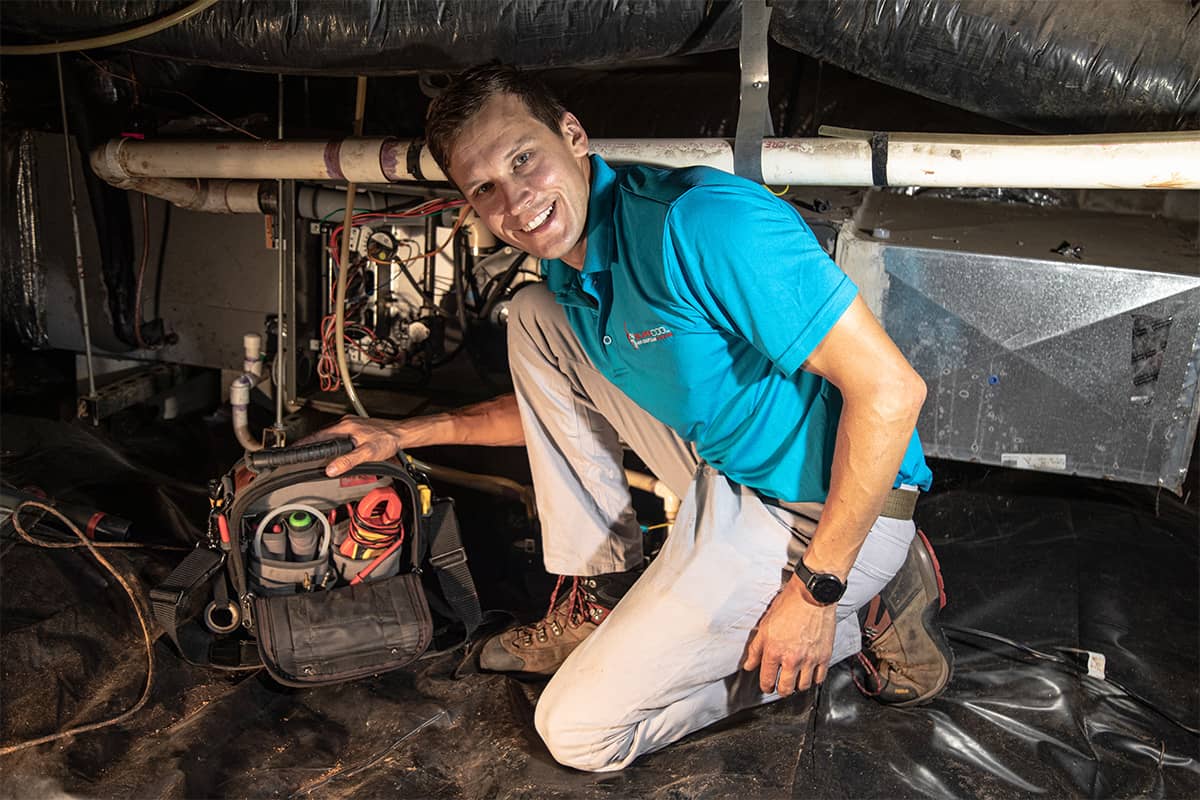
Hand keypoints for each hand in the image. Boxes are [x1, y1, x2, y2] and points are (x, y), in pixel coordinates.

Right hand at [298, 415, 404, 476]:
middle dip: (311, 444)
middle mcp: (346, 422)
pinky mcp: (356, 427)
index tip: (294, 449)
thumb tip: (331, 469)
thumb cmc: (387, 440)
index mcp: (345, 426)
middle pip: (322, 434)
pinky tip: (334, 448)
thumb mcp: (367, 453)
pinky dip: (332, 441)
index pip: (318, 436)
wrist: (401, 434)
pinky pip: (338, 434)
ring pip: (330, 434)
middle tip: (300, 454)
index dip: (305, 443)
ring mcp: (351, 424)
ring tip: (313, 453)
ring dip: (322, 443)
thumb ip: (348, 461)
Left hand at [743, 577, 836, 695]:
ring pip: (803, 686)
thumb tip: (749, 665)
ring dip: (798, 686)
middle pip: (786, 689)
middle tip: (780, 687)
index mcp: (774, 651)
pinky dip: (814, 679)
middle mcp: (792, 658)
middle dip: (781, 690)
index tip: (767, 687)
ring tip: (795, 680)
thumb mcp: (765, 625)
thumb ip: (756, 649)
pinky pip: (820, 678)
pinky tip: (810, 674)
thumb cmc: (788, 605)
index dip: (766, 686)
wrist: (812, 595)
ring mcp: (809, 659)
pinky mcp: (824, 656)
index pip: (767, 680)